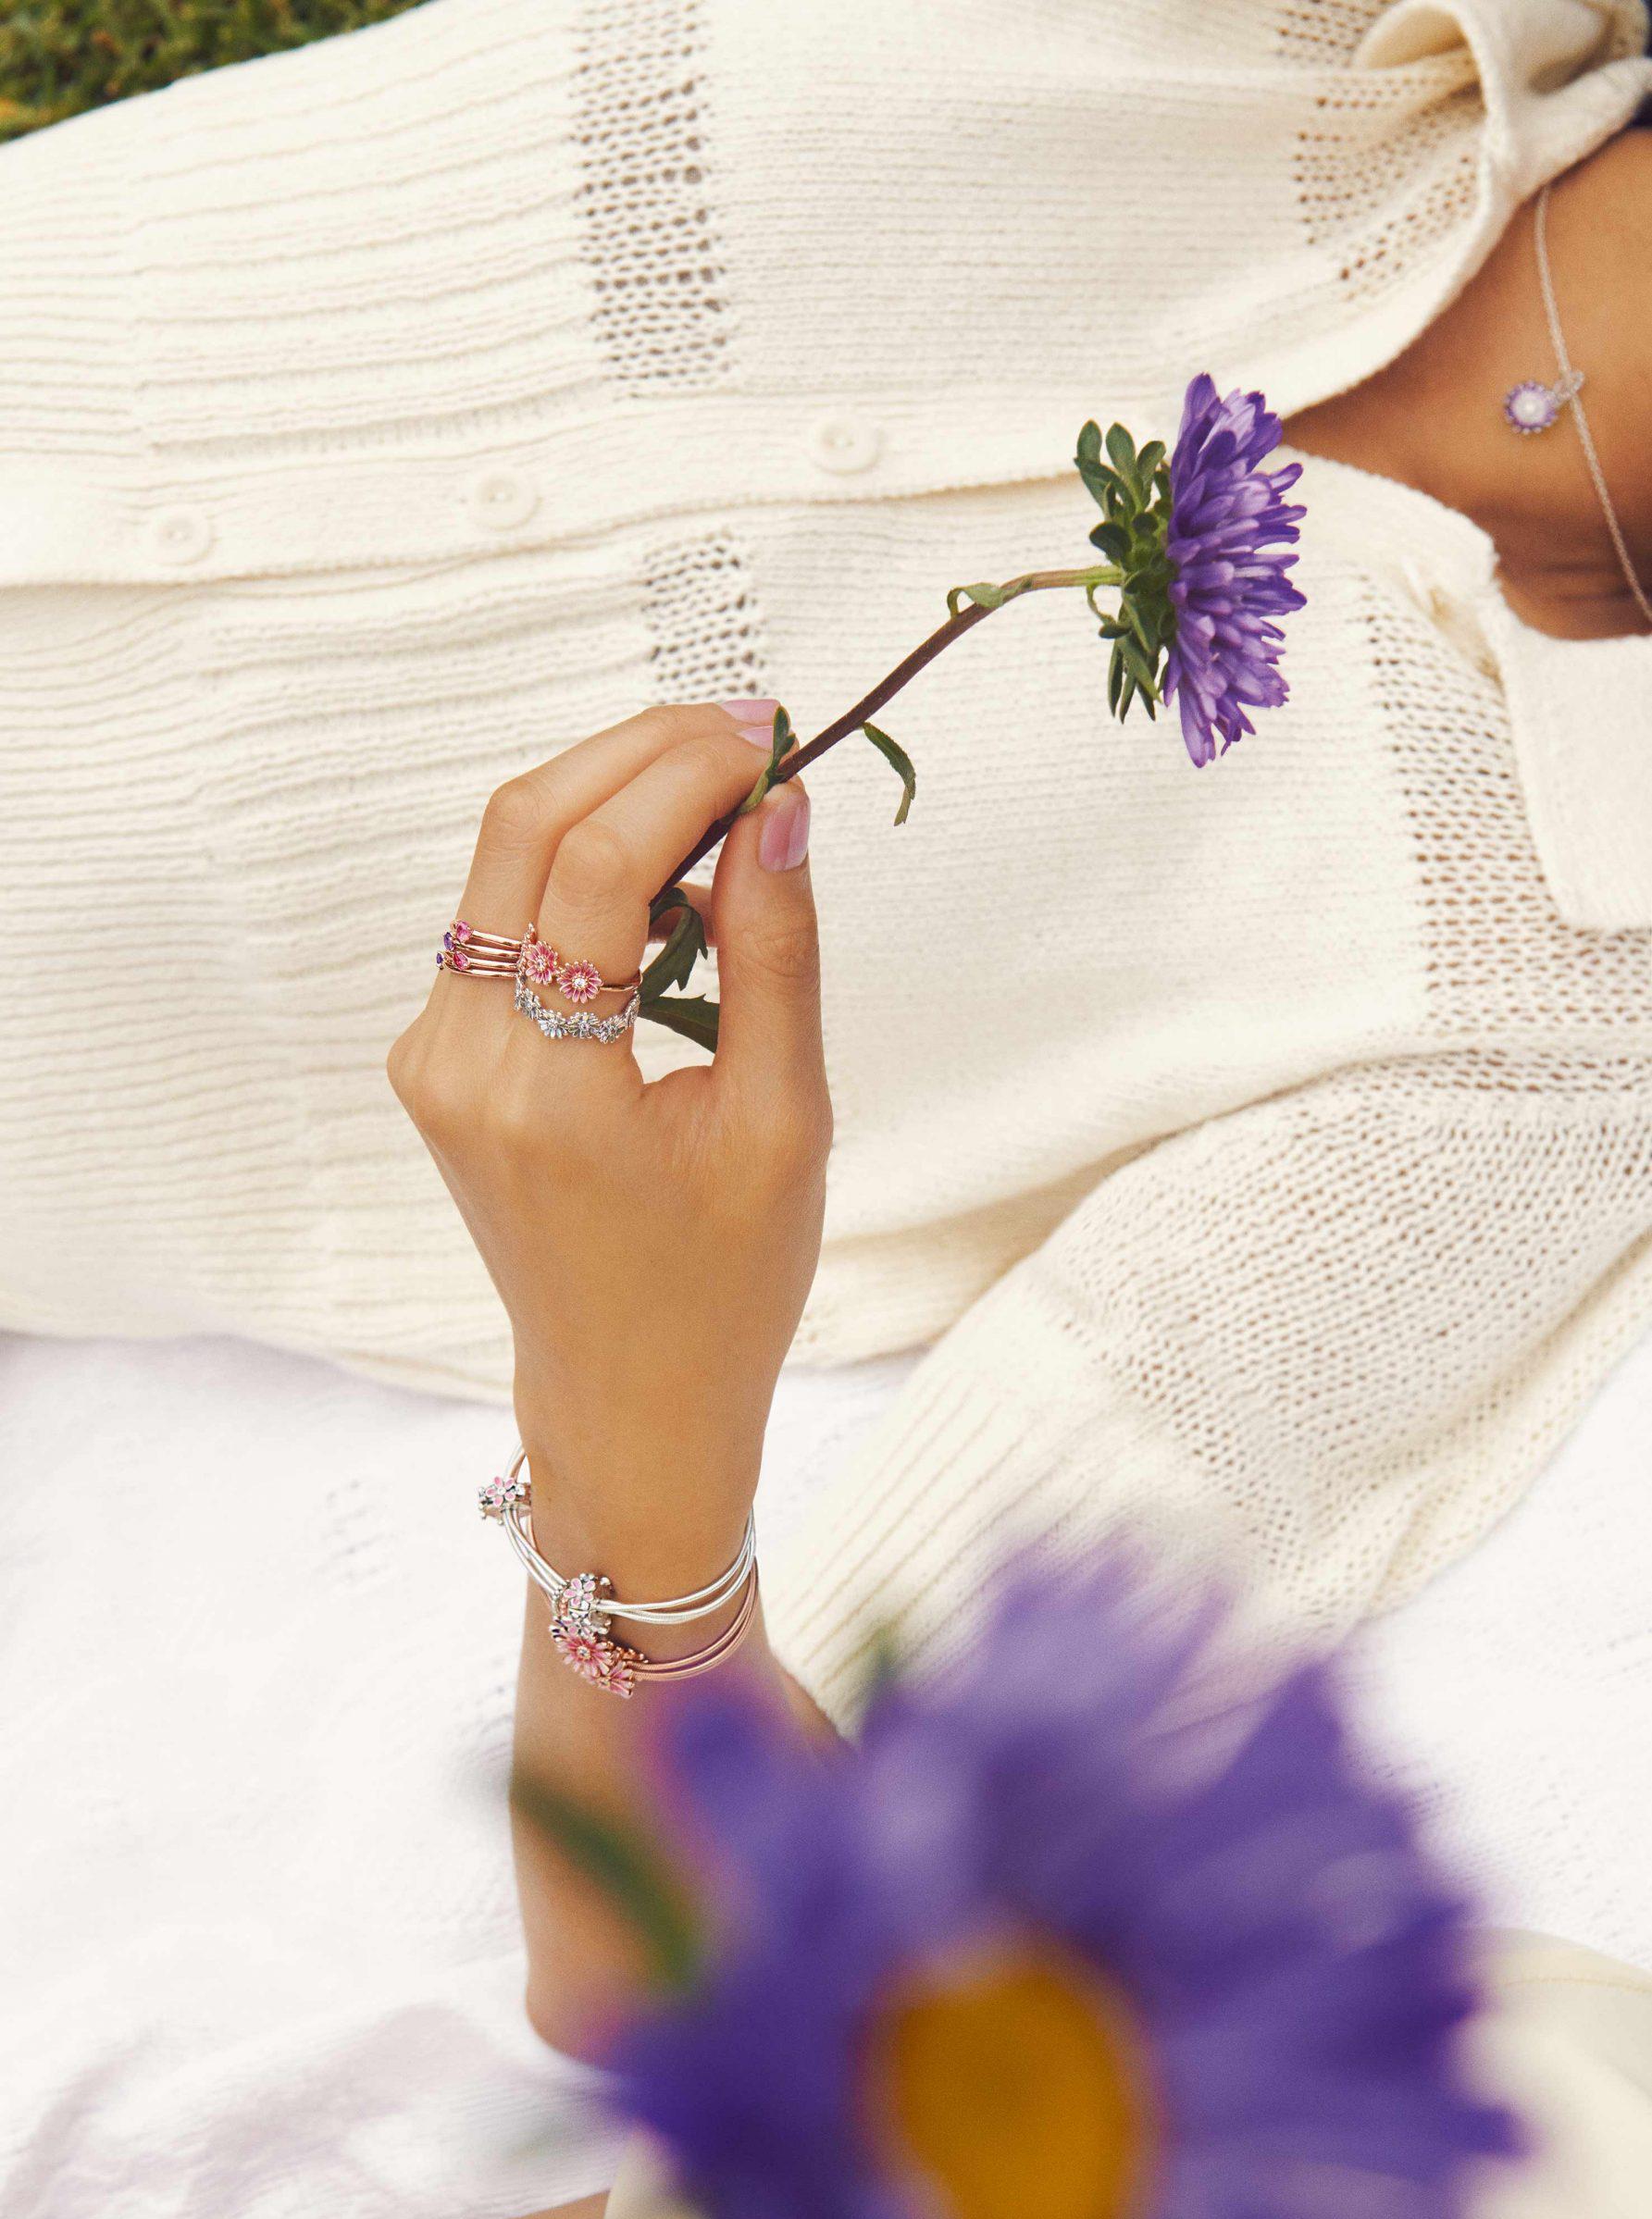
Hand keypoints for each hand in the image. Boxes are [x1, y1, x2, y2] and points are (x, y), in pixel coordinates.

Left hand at [387, 703, 828, 1591]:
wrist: (630, 1396)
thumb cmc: (723, 1288)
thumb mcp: (784, 1125)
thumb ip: (776, 956)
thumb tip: (781, 806)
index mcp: (549, 1095)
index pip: (596, 864)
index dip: (687, 774)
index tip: (771, 739)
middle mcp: (463, 1063)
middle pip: (522, 828)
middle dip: (639, 754)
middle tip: (747, 734)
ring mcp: (434, 1059)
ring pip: (501, 860)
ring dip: (608, 800)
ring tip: (725, 799)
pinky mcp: (438, 1059)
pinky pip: (500, 918)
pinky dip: (580, 869)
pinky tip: (667, 882)